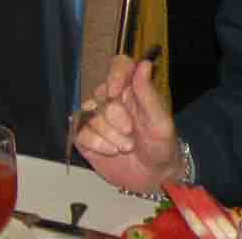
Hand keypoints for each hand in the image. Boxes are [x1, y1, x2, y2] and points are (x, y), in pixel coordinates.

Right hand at [74, 54, 179, 193]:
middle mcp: (111, 100)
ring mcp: (97, 118)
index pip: (119, 66)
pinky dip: (97, 144)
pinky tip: (112, 151)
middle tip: (130, 131)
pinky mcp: (86, 137)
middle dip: (116, 117)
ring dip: (110, 134)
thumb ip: (148, 95)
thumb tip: (144, 64)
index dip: (114, 75)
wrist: (154, 177)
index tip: (115, 92)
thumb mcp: (160, 122)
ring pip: (90, 115)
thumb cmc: (161, 146)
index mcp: (132, 89)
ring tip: (127, 146)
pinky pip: (80, 132)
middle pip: (101, 94)